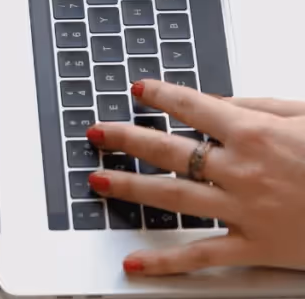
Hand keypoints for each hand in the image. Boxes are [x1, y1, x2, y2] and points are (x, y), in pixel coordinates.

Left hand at [86, 79, 304, 274]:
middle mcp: (242, 170)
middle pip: (168, 152)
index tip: (137, 90)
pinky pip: (202, 255)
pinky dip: (165, 262)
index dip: (161, 96)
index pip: (193, 108)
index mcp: (255, 132)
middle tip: (95, 133)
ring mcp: (246, 210)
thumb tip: (213, 100)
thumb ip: (258, 105)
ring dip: (129, 188)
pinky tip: (133, 264)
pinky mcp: (256, 248)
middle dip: (125, 139)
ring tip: (97, 180)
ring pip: (172, 198)